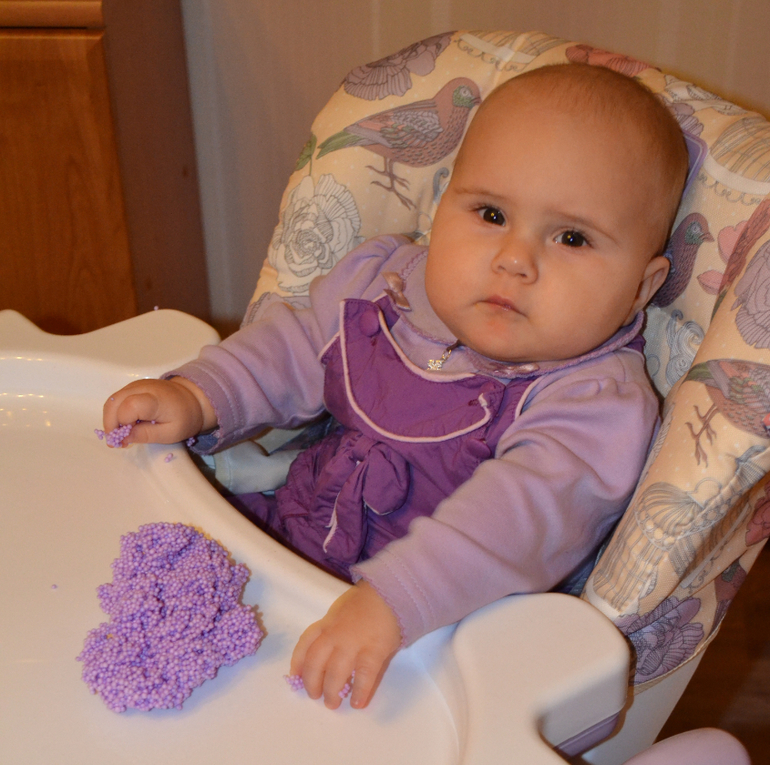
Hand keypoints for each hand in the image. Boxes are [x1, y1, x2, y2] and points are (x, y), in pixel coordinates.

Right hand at [102, 377, 216, 446]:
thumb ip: (147, 435)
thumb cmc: (183, 418)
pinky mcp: (134, 386)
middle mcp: (143, 387)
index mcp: (156, 399)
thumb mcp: (170, 434)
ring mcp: (137, 385)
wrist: (192, 400)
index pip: (130, 406)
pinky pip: (118, 399)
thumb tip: (123, 438)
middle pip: (114, 402)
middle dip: (111, 423)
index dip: (122, 423)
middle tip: (116, 442)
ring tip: (120, 435)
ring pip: (113, 400)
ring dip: (111, 419)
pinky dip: (116, 413)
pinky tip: (125, 425)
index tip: (124, 439)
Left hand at [291, 580, 401, 709]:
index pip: (305, 644)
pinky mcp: (373, 651)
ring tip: (333, 703)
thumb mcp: (340, 609)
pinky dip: (359, 692)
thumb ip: (330, 628)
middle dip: (312, 683)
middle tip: (316, 696)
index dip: (297, 663)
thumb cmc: (366, 602)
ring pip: (335, 673)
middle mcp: (335, 634)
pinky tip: (357, 703)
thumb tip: (323, 653)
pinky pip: (363, 676)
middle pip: (315, 663)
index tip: (295, 677)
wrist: (391, 593)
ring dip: (331, 692)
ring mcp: (354, 643)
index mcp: (327, 623)